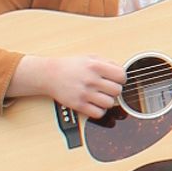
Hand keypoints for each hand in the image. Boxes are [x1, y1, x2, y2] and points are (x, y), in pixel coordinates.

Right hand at [7, 51, 126, 118]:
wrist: (49, 75)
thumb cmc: (70, 66)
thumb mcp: (90, 57)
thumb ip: (107, 63)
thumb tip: (122, 72)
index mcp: (95, 66)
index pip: (121, 75)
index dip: (121, 78)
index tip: (117, 79)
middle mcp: (91, 79)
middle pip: (117, 90)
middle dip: (114, 90)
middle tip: (107, 88)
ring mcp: (85, 93)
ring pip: (110, 103)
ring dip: (107, 101)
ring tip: (101, 96)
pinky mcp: (78, 105)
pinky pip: (98, 113)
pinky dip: (99, 111)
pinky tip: (95, 104)